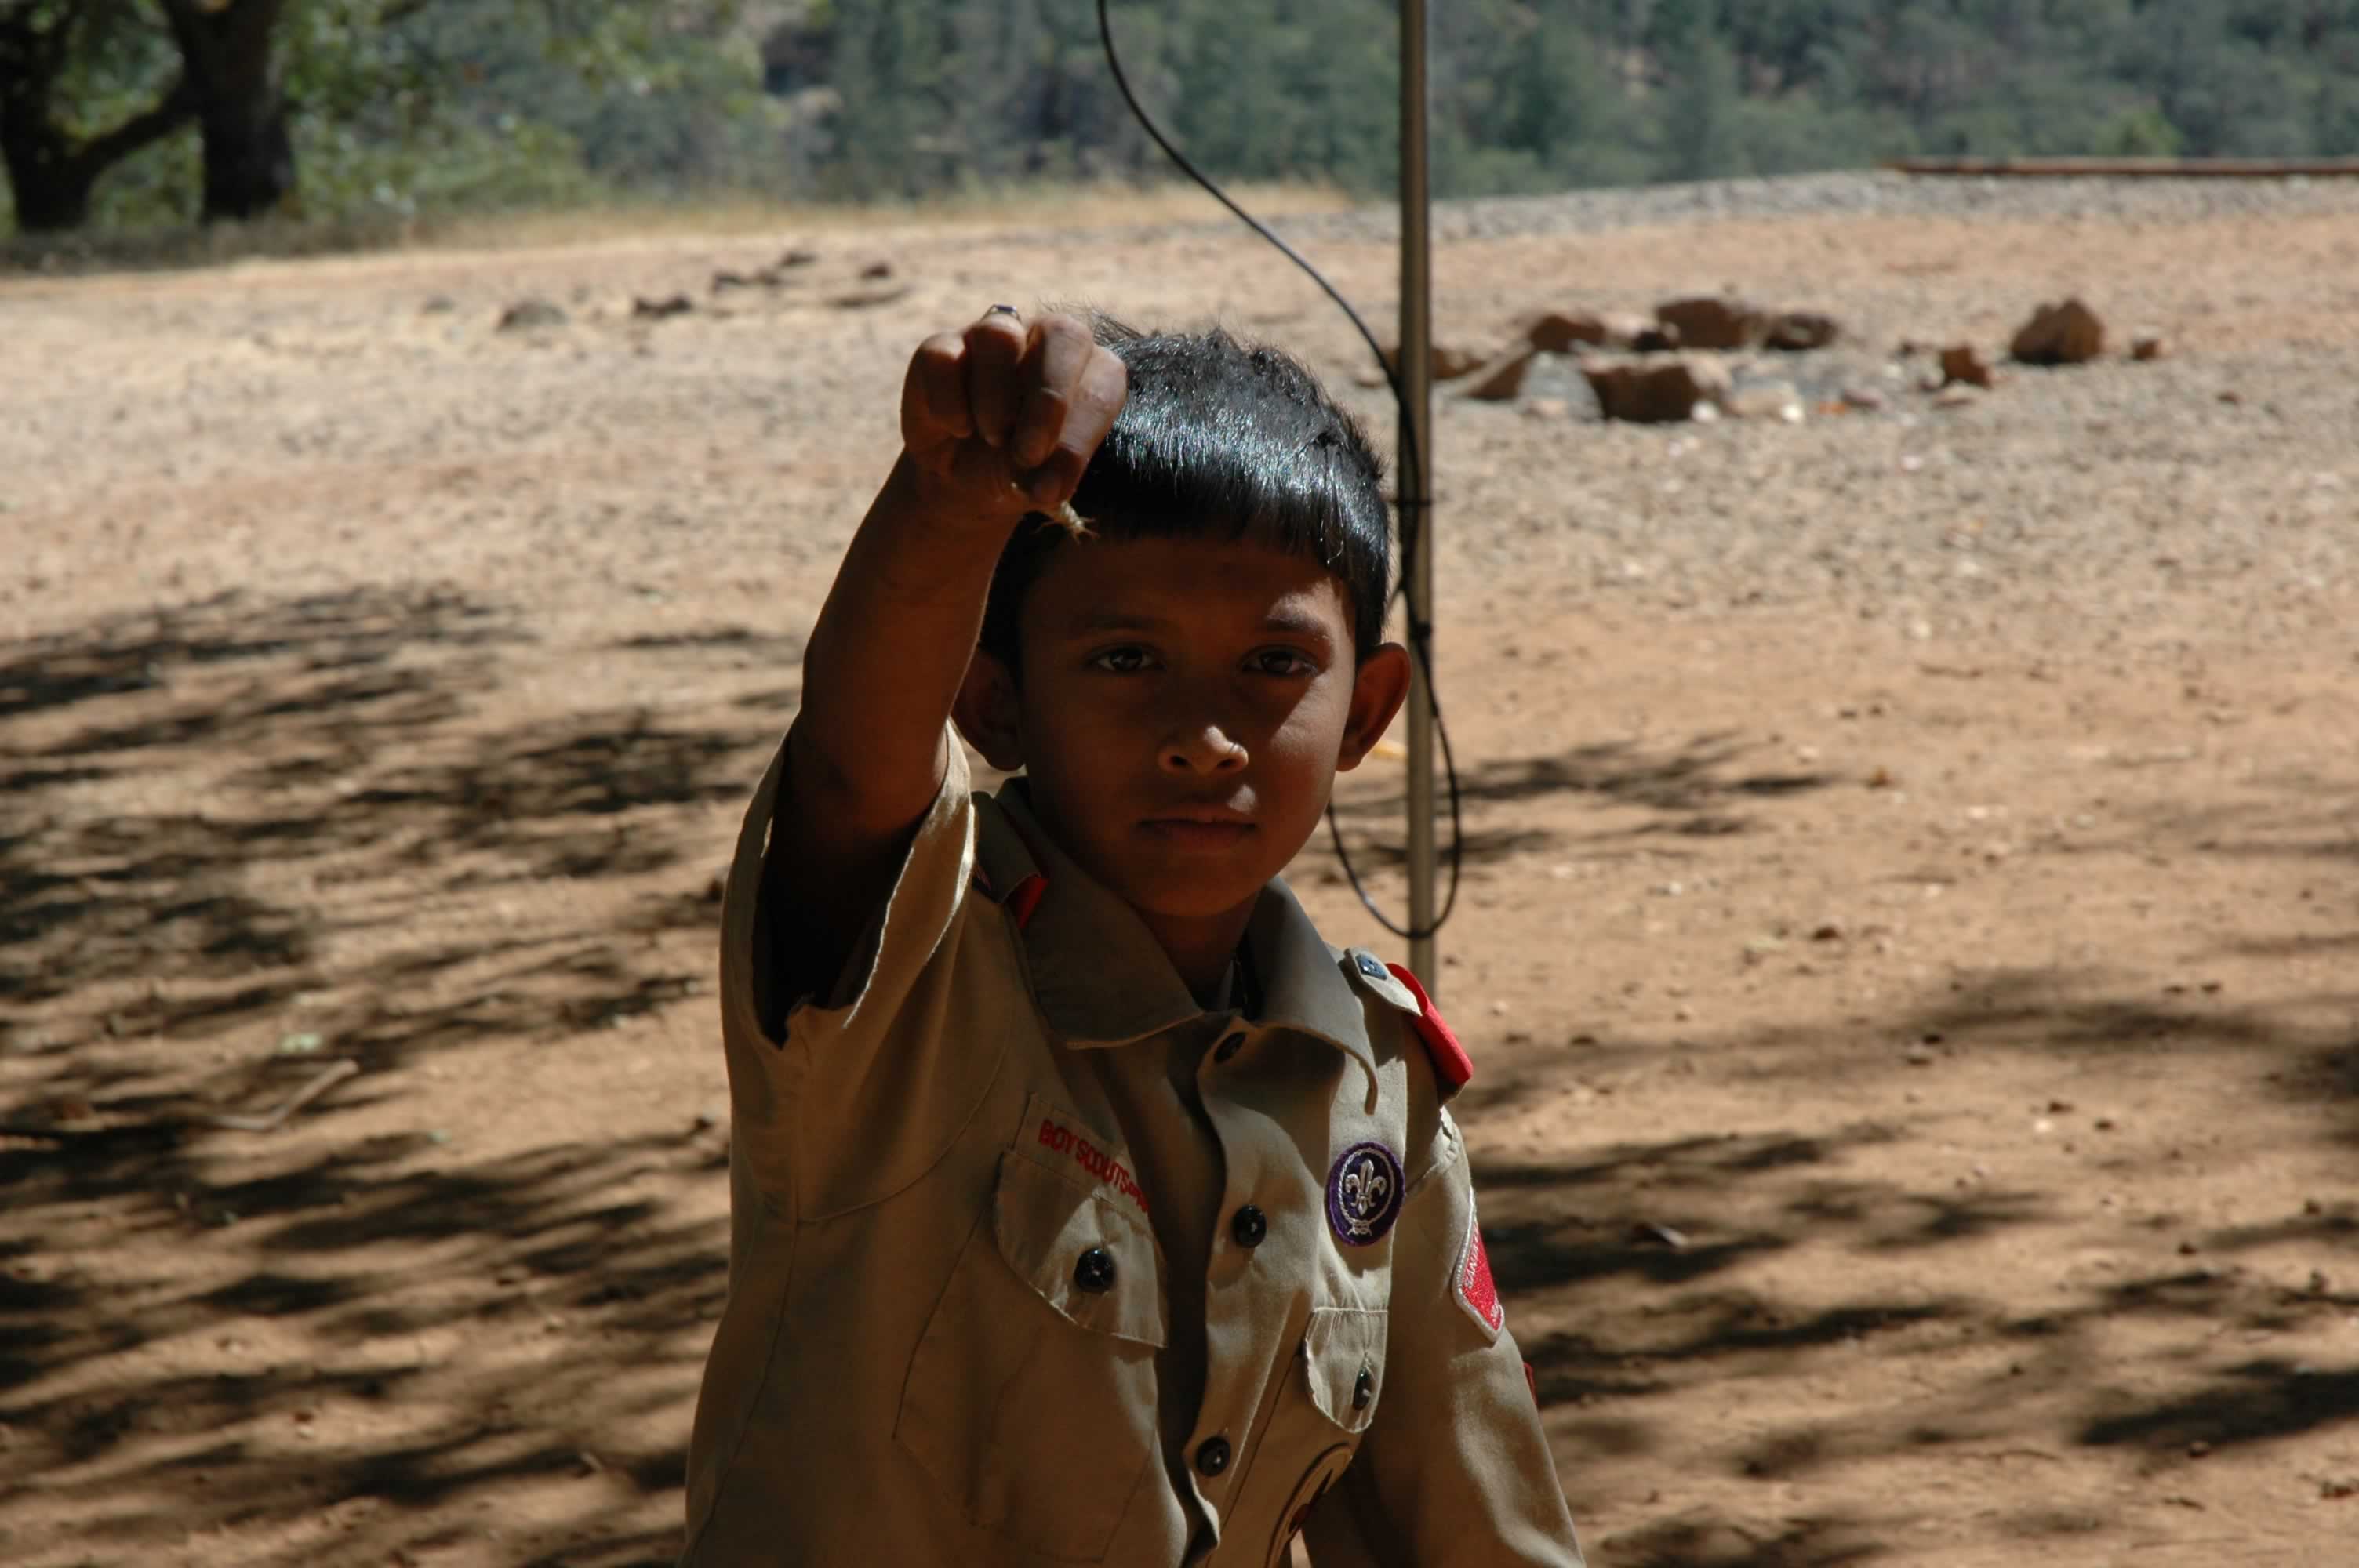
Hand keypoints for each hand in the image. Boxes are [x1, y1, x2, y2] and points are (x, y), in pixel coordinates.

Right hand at [899, 308, 1128, 521]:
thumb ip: (1051, 478)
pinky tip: (956, 429)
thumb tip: (1043, 486)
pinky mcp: (941, 348)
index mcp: (1087, 370)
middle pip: (1063, 333)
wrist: (959, 479)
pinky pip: (944, 358)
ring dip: (997, 396)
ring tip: (993, 439)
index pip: (1104, 378)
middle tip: (1029, 454)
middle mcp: (1044, 341)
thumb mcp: (1039, 484)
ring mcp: (991, 336)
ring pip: (1000, 335)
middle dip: (1050, 398)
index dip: (1084, 430)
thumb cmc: (1016, 470)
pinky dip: (950, 403)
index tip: (1056, 483)